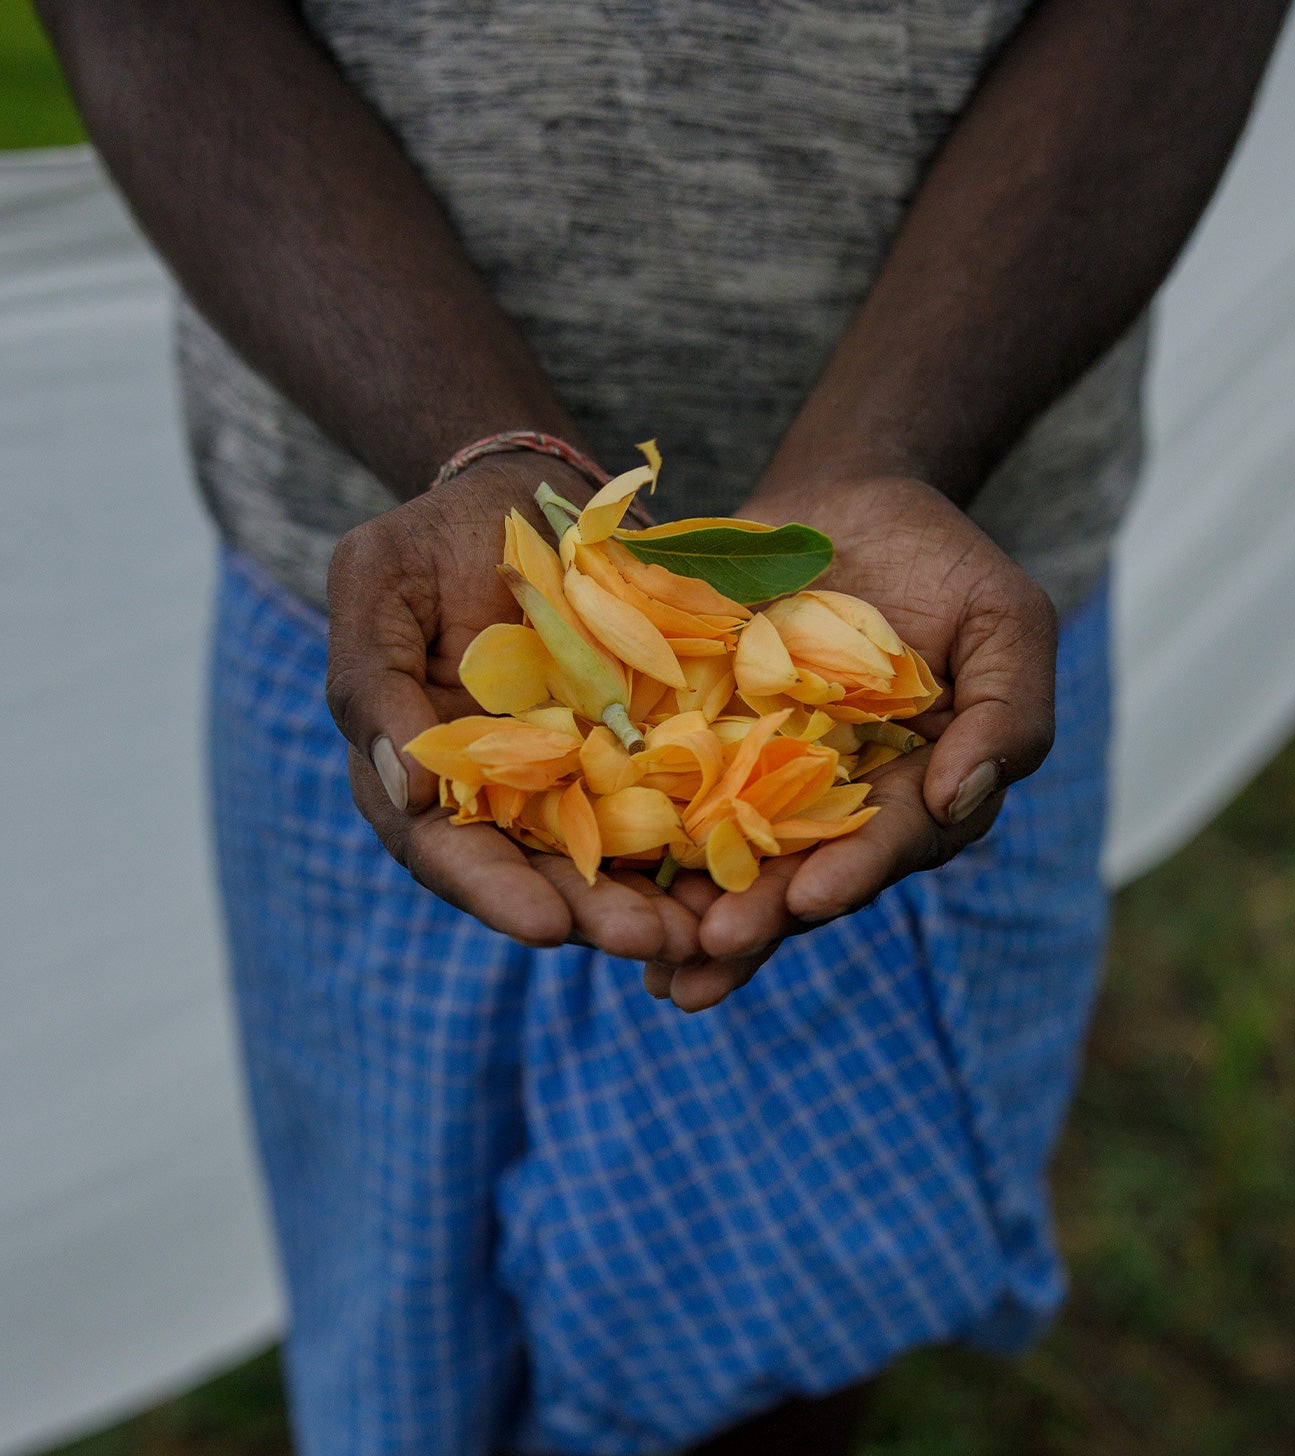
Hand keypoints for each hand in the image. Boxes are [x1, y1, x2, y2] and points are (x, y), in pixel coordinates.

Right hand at [326, 456, 699, 964]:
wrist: (526, 497)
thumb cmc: (434, 539)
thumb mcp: (378, 582)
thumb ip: (371, 679)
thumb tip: (406, 794)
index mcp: (423, 779)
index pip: (448, 854)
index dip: (497, 894)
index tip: (547, 926)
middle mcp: (500, 803)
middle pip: (543, 880)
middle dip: (597, 918)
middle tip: (653, 943)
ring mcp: (574, 787)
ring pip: (616, 865)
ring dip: (660, 905)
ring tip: (709, 933)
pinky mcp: (638, 760)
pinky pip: (675, 813)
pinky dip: (706, 848)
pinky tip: (748, 873)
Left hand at [647, 474, 1056, 1010]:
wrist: (847, 501)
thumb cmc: (941, 561)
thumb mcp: (1005, 620)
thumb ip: (1008, 713)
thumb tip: (958, 800)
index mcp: (921, 794)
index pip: (891, 843)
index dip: (854, 872)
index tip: (814, 898)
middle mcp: (845, 811)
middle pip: (806, 877)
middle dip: (763, 920)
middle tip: (713, 950)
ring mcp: (771, 790)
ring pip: (738, 869)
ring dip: (699, 923)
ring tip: (663, 971)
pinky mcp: (708, 760)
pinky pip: (673, 815)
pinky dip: (645, 862)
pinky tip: (608, 903)